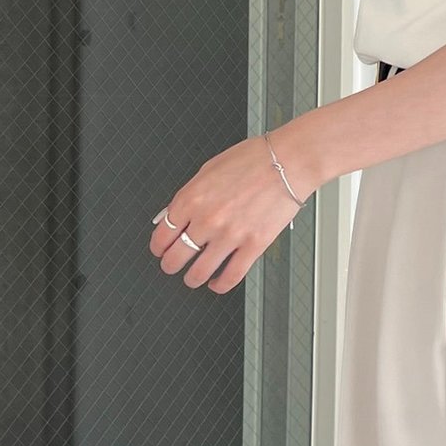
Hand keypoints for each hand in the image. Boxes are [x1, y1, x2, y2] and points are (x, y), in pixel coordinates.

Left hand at [150, 135, 306, 292]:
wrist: (287, 163)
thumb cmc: (253, 161)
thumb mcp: (208, 170)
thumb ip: (190, 195)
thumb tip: (176, 215)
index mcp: (192, 199)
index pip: (163, 234)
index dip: (158, 247)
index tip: (160, 250)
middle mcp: (207, 220)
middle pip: (177, 256)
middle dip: (170, 265)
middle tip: (172, 266)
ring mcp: (230, 236)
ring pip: (200, 272)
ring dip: (193, 279)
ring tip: (193, 279)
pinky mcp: (253, 246)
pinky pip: (231, 275)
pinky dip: (220, 285)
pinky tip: (217, 283)